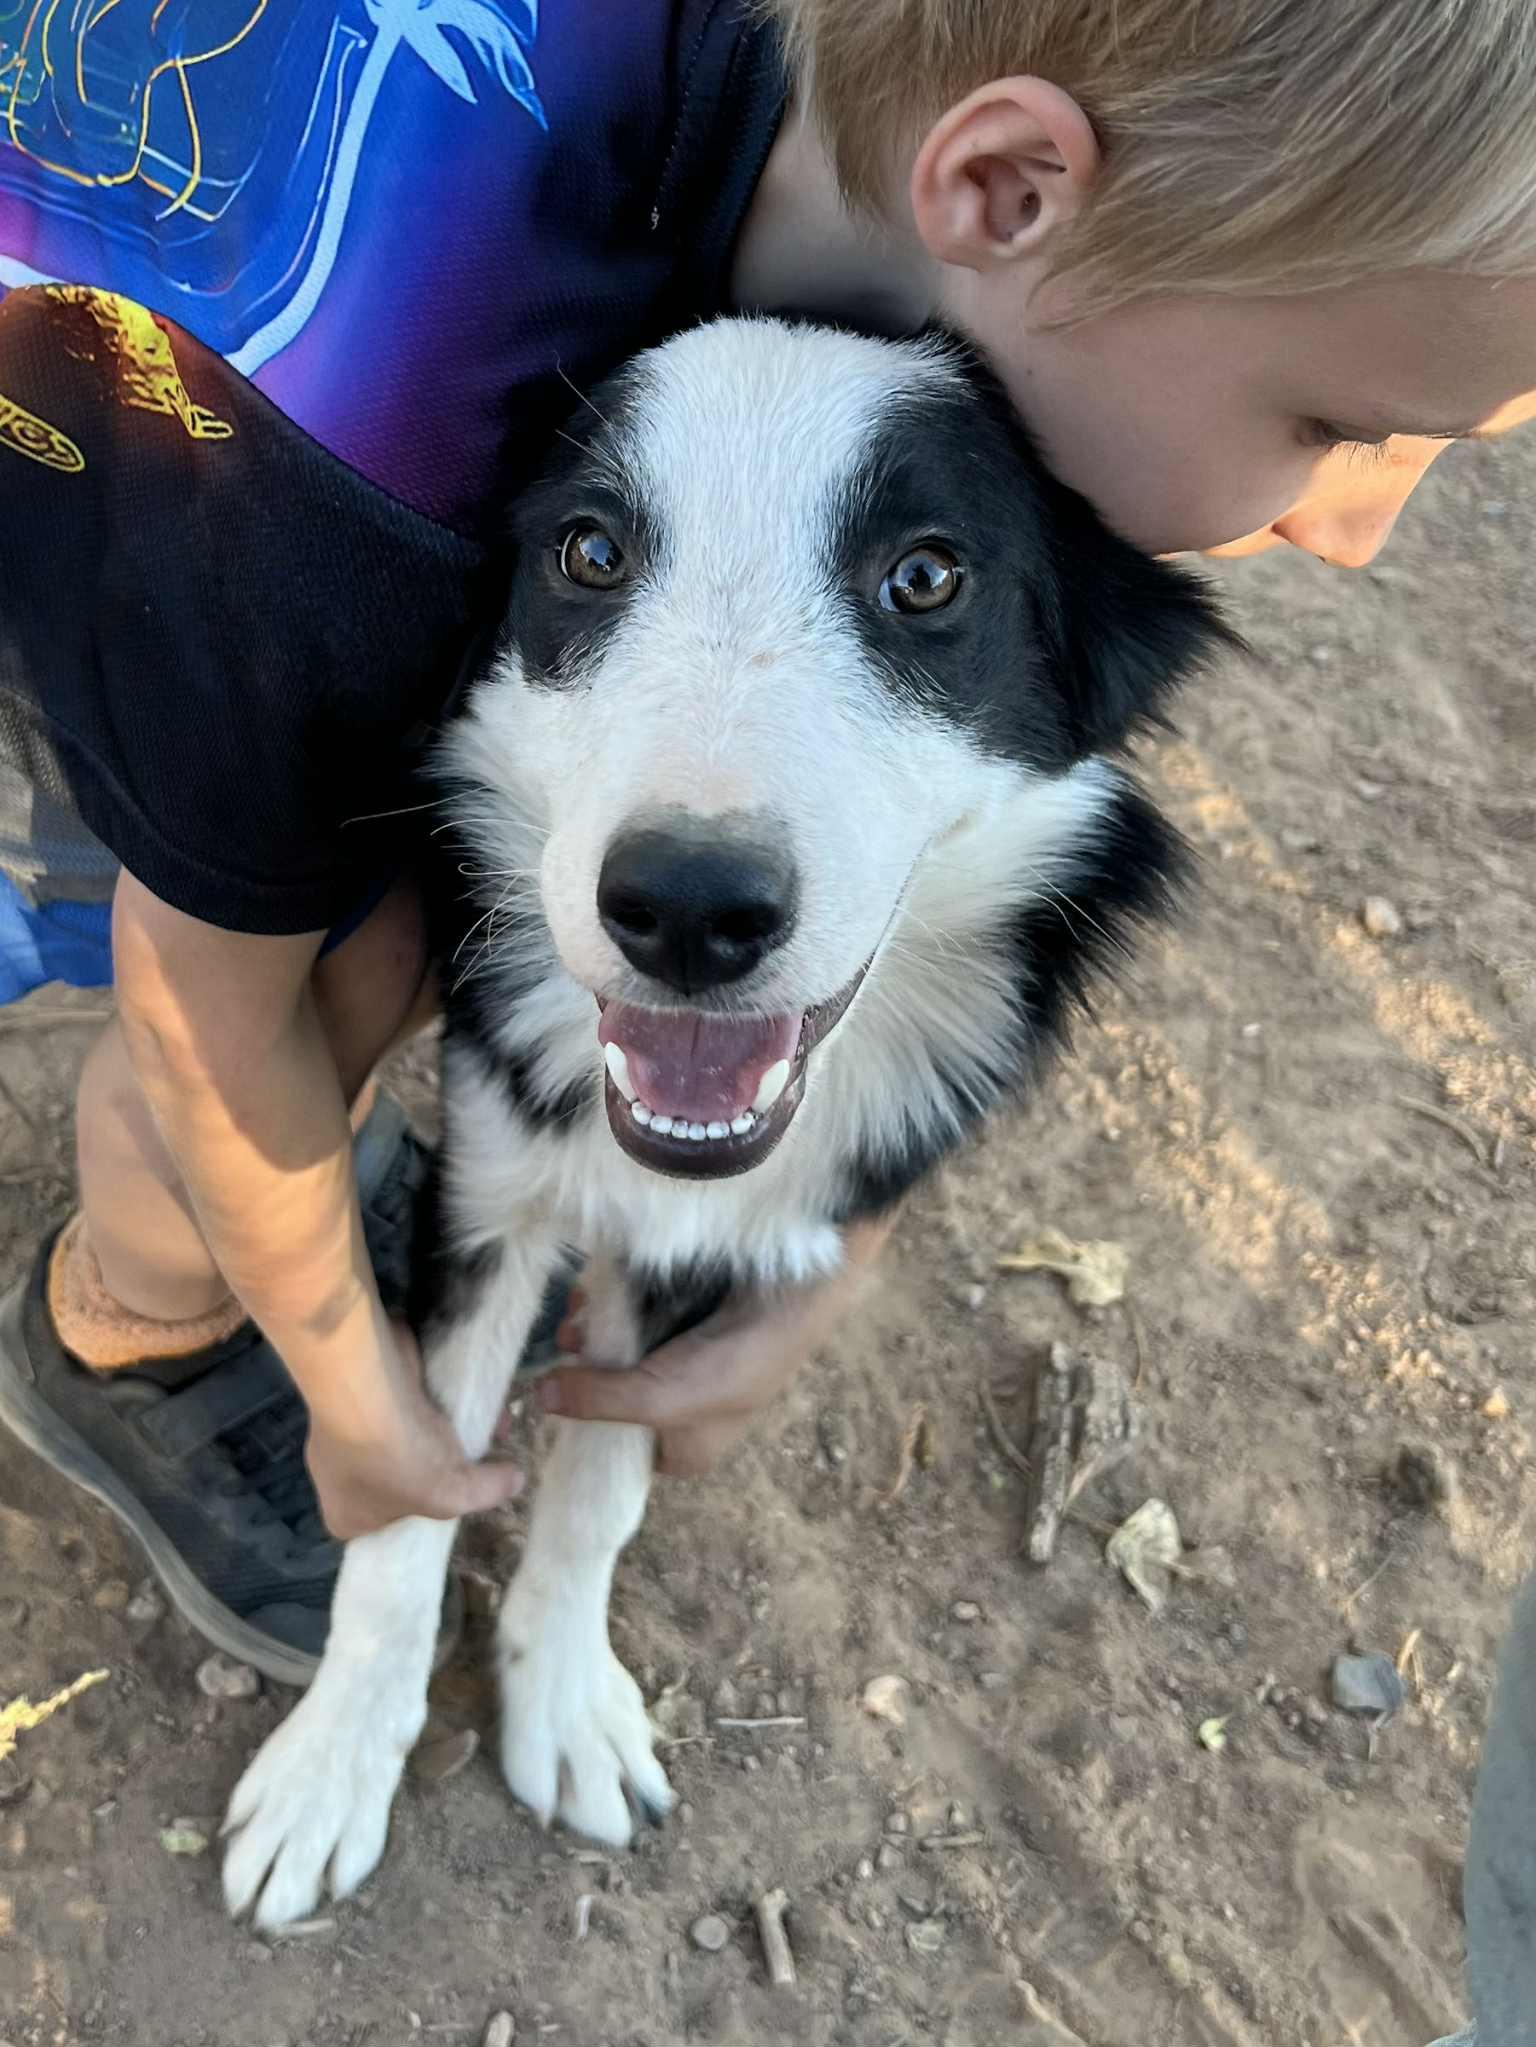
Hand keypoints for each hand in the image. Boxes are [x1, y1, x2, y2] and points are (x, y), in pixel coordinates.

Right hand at [305, 1319, 523, 1538]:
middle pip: (404, 1478)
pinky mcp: (363, 1393)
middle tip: (481, 1456)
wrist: (366, 1385)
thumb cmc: (397, 1458)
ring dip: (447, 1429)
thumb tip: (514, 1481)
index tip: (458, 1494)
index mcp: (347, 1516)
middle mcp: (339, 1478)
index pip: (389, 1525)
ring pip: (409, 1437)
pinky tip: (469, 1394)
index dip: (425, 1512)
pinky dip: (435, 1399)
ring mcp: (347, 1431)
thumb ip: (485, 1492)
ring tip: (488, 1423)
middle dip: (446, 1464)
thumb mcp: (450, 1496)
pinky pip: (406, 1403)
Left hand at [536, 1217, 893, 1475]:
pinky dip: (616, 1307)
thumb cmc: (732, 1365)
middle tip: (566, 1341)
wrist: (792, 1298)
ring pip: (623, 1353)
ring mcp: (687, 1365)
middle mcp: (684, 1413)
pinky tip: (597, 1292)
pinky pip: (638, 1320)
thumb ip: (597, 1401)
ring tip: (577, 1312)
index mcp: (686, 1450)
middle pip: (615, 1394)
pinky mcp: (688, 1323)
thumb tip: (538, 1397)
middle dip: (585, 1367)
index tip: (553, 1395)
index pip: (621, 1450)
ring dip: (595, 1332)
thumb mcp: (657, 1398)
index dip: (585, 1426)